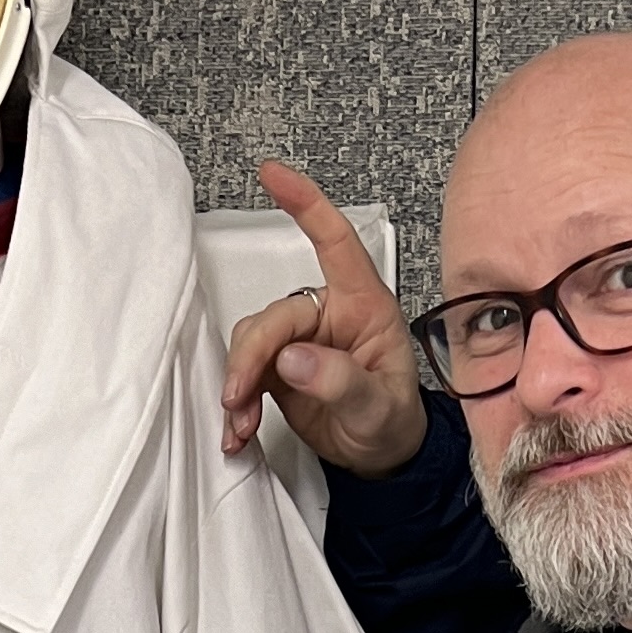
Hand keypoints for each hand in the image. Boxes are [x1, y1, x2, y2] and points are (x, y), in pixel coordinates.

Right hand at [221, 162, 428, 475]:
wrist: (382, 458)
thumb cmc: (394, 423)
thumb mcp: (378, 407)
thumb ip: (341, 381)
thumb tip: (293, 357)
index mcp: (364, 306)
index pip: (336, 242)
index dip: (306, 205)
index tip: (272, 174)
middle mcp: (329, 315)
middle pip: (276, 316)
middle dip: (251, 356)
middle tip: (239, 396)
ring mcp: (301, 340)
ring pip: (252, 340)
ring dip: (240, 382)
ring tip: (240, 421)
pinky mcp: (278, 366)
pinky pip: (246, 369)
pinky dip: (237, 401)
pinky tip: (238, 428)